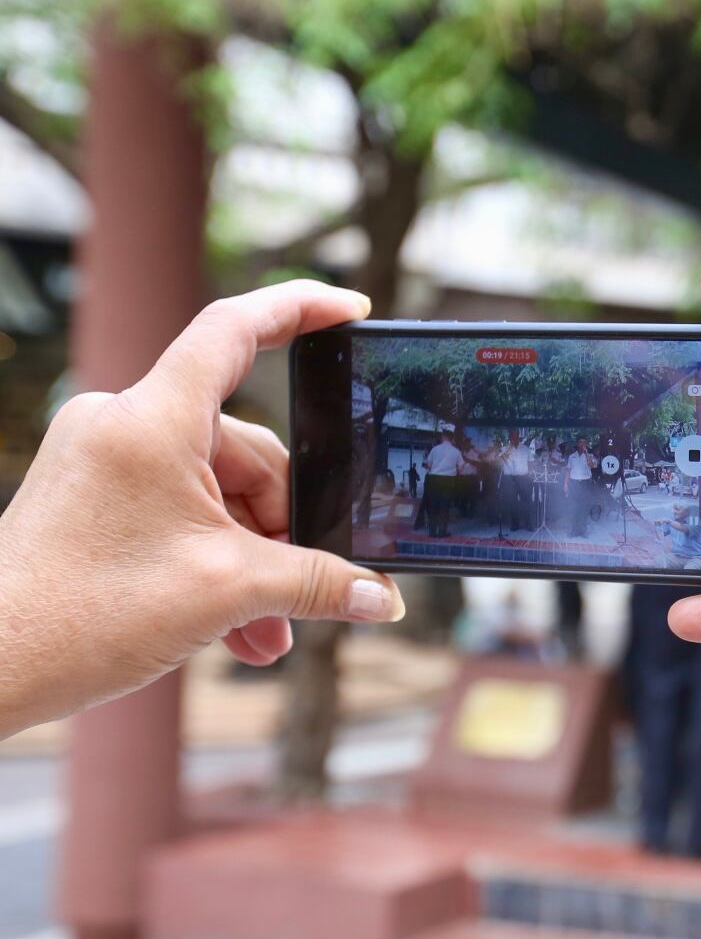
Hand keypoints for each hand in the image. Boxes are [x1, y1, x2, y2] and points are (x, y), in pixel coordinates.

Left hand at [0, 281, 404, 737]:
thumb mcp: (226, 593)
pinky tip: (235, 628)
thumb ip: (317, 583)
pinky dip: (212, 563)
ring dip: (251, 562)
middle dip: (284, 526)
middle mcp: (122, 424)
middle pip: (245, 448)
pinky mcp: (91, 496)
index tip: (352, 308)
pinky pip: (178, 512)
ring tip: (267, 630)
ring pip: (215, 492)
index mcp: (152, 421)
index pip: (235, 329)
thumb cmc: (80, 616)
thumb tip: (382, 596)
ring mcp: (103, 460)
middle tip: (307, 592)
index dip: (301, 308)